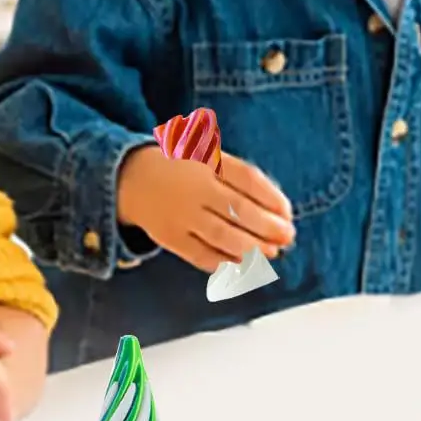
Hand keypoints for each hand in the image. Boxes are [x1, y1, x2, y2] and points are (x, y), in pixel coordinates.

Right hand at [117, 144, 294, 274]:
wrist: (131, 179)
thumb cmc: (185, 169)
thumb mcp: (209, 157)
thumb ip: (241, 180)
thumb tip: (280, 213)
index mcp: (207, 161)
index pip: (248, 179)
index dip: (272, 198)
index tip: (288, 212)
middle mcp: (194, 188)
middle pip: (239, 210)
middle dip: (269, 227)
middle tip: (288, 236)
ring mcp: (181, 214)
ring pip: (223, 236)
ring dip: (253, 248)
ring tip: (272, 252)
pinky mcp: (170, 237)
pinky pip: (202, 255)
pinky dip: (227, 262)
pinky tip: (245, 264)